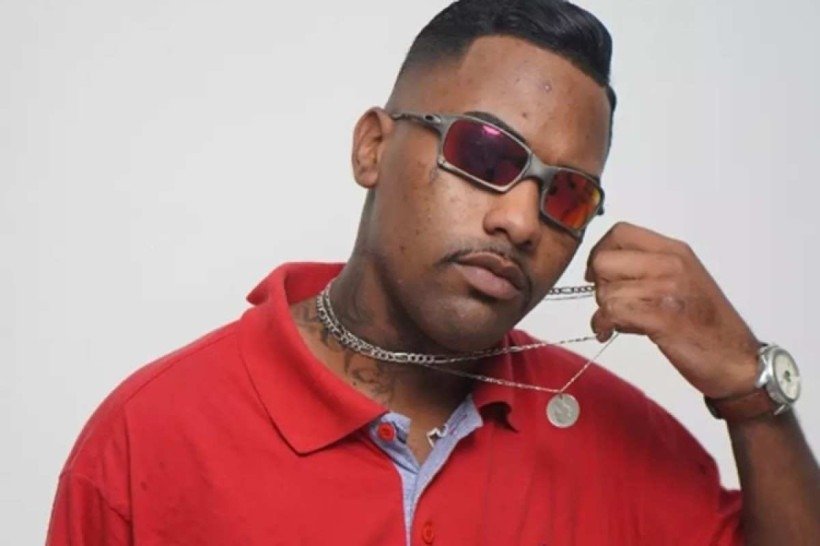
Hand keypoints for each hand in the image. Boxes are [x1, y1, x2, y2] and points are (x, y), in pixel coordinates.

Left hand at [586, 222, 759, 398]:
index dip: (600, 251)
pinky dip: (603, 324)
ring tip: (619, 322)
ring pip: (605, 291)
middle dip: (598, 284)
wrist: (737, 360)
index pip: (620, 232)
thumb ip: (647, 269)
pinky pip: (612, 312)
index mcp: (675, 251)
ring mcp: (667, 290)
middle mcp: (671, 264)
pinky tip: (608, 332)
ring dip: (603, 310)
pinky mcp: (661, 318)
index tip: (598, 273)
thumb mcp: (682, 281)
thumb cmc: (707, 325)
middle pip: (604, 260)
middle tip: (610, 301)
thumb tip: (601, 268)